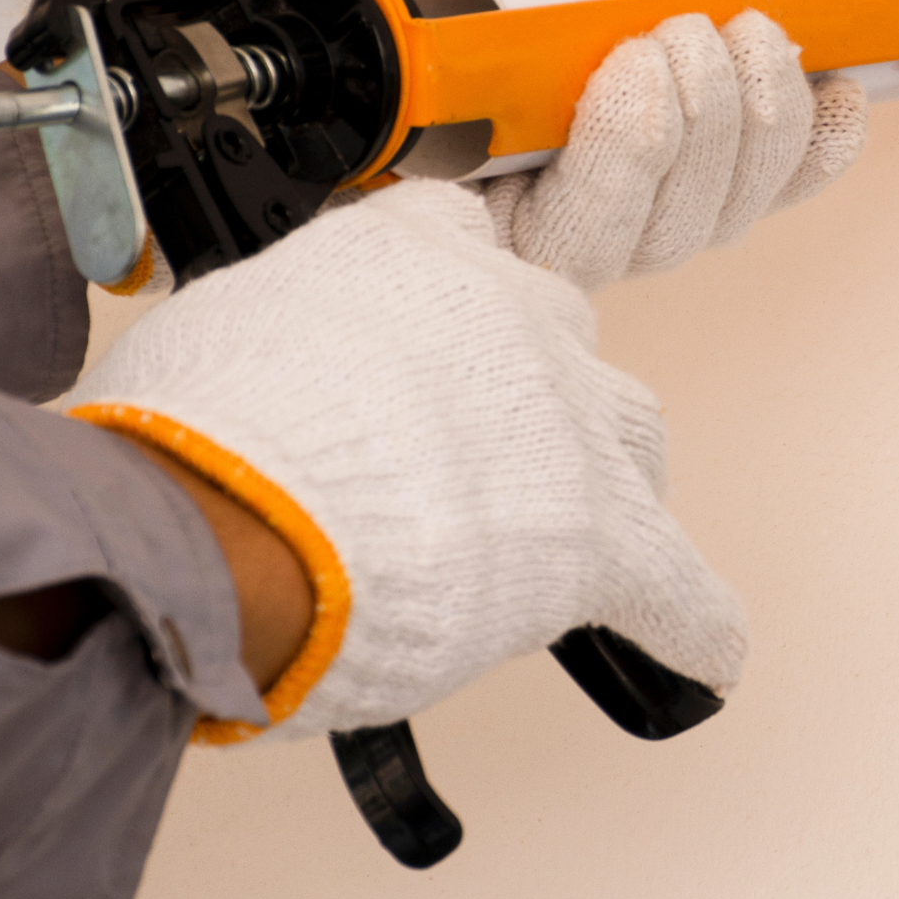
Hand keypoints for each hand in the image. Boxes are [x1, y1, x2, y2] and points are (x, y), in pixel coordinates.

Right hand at [65, 179, 745, 738]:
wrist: (232, 520)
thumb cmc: (195, 439)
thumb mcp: (215, 339)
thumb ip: (269, 346)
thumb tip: (253, 387)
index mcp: (414, 259)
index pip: (466, 245)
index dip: (448, 308)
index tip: (432, 342)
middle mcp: (514, 324)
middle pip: (561, 342)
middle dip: (529, 396)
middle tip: (471, 462)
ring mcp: (568, 429)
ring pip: (630, 437)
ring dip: (607, 482)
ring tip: (568, 535)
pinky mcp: (601, 537)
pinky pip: (677, 587)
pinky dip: (690, 622)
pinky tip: (703, 653)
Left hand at [223, 0, 866, 291]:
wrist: (244, 45)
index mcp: (623, 119)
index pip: (755, 162)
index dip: (814, 139)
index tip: (846, 85)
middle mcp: (592, 188)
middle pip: (731, 201)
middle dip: (760, 118)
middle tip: (739, 34)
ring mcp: (542, 228)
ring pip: (682, 225)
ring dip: (706, 132)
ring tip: (676, 47)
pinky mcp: (491, 258)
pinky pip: (595, 234)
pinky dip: (629, 154)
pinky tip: (629, 85)